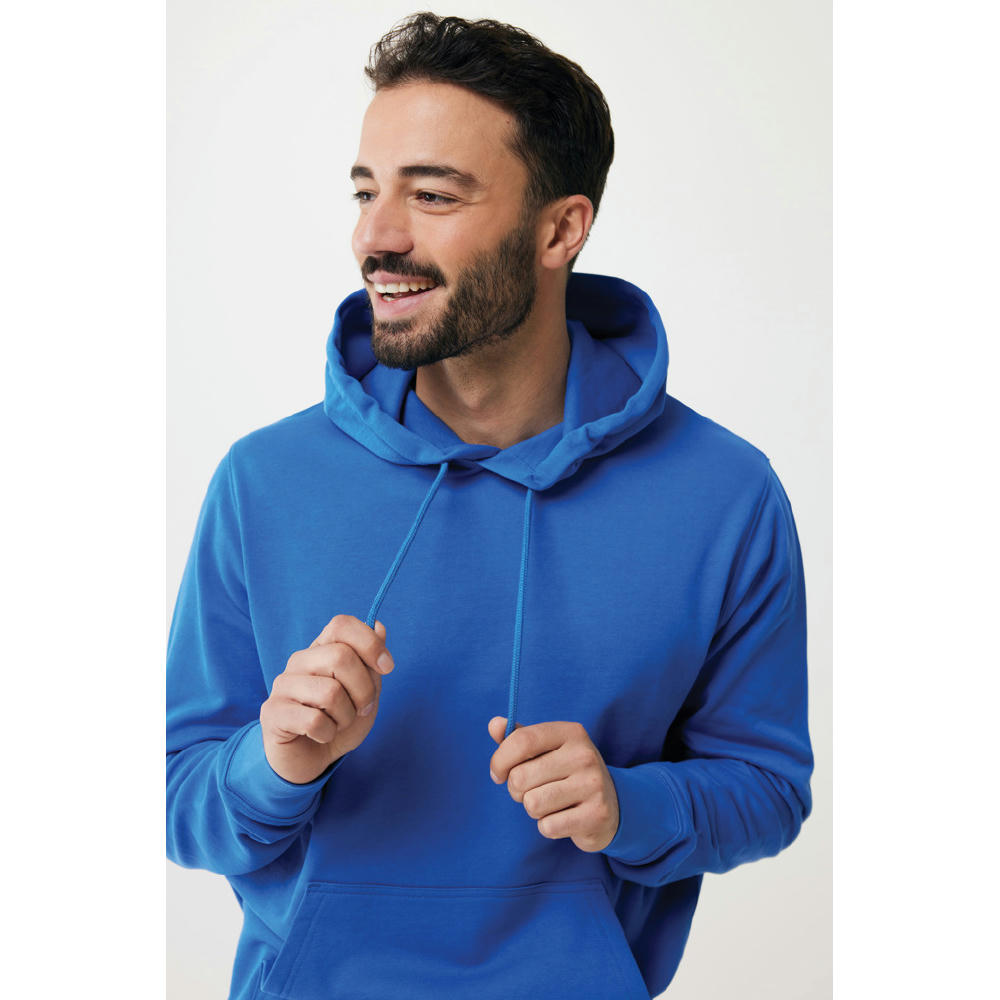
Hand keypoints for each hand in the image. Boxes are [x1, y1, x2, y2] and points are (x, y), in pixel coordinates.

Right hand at [260, 615, 393, 783]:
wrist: (311, 760)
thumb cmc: (339, 721)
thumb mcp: (365, 693)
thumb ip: (371, 664)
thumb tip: (379, 627)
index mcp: (322, 649)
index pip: (342, 625)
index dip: (370, 643)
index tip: (387, 667)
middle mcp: (299, 661)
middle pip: (341, 656)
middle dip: (364, 689)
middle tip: (362, 708)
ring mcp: (283, 685)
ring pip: (330, 692)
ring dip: (346, 716)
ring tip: (338, 723)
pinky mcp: (272, 712)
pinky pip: (314, 720)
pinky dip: (328, 733)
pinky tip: (321, 735)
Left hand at [487, 718, 620, 852]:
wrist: (612, 804)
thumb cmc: (567, 773)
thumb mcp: (547, 750)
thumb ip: (518, 738)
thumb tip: (494, 725)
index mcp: (570, 732)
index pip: (522, 740)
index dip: (500, 760)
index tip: (498, 773)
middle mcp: (584, 755)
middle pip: (520, 777)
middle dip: (516, 790)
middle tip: (532, 790)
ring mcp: (593, 785)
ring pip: (532, 804)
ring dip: (533, 809)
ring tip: (550, 803)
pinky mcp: (596, 815)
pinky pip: (548, 827)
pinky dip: (548, 827)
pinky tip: (563, 817)